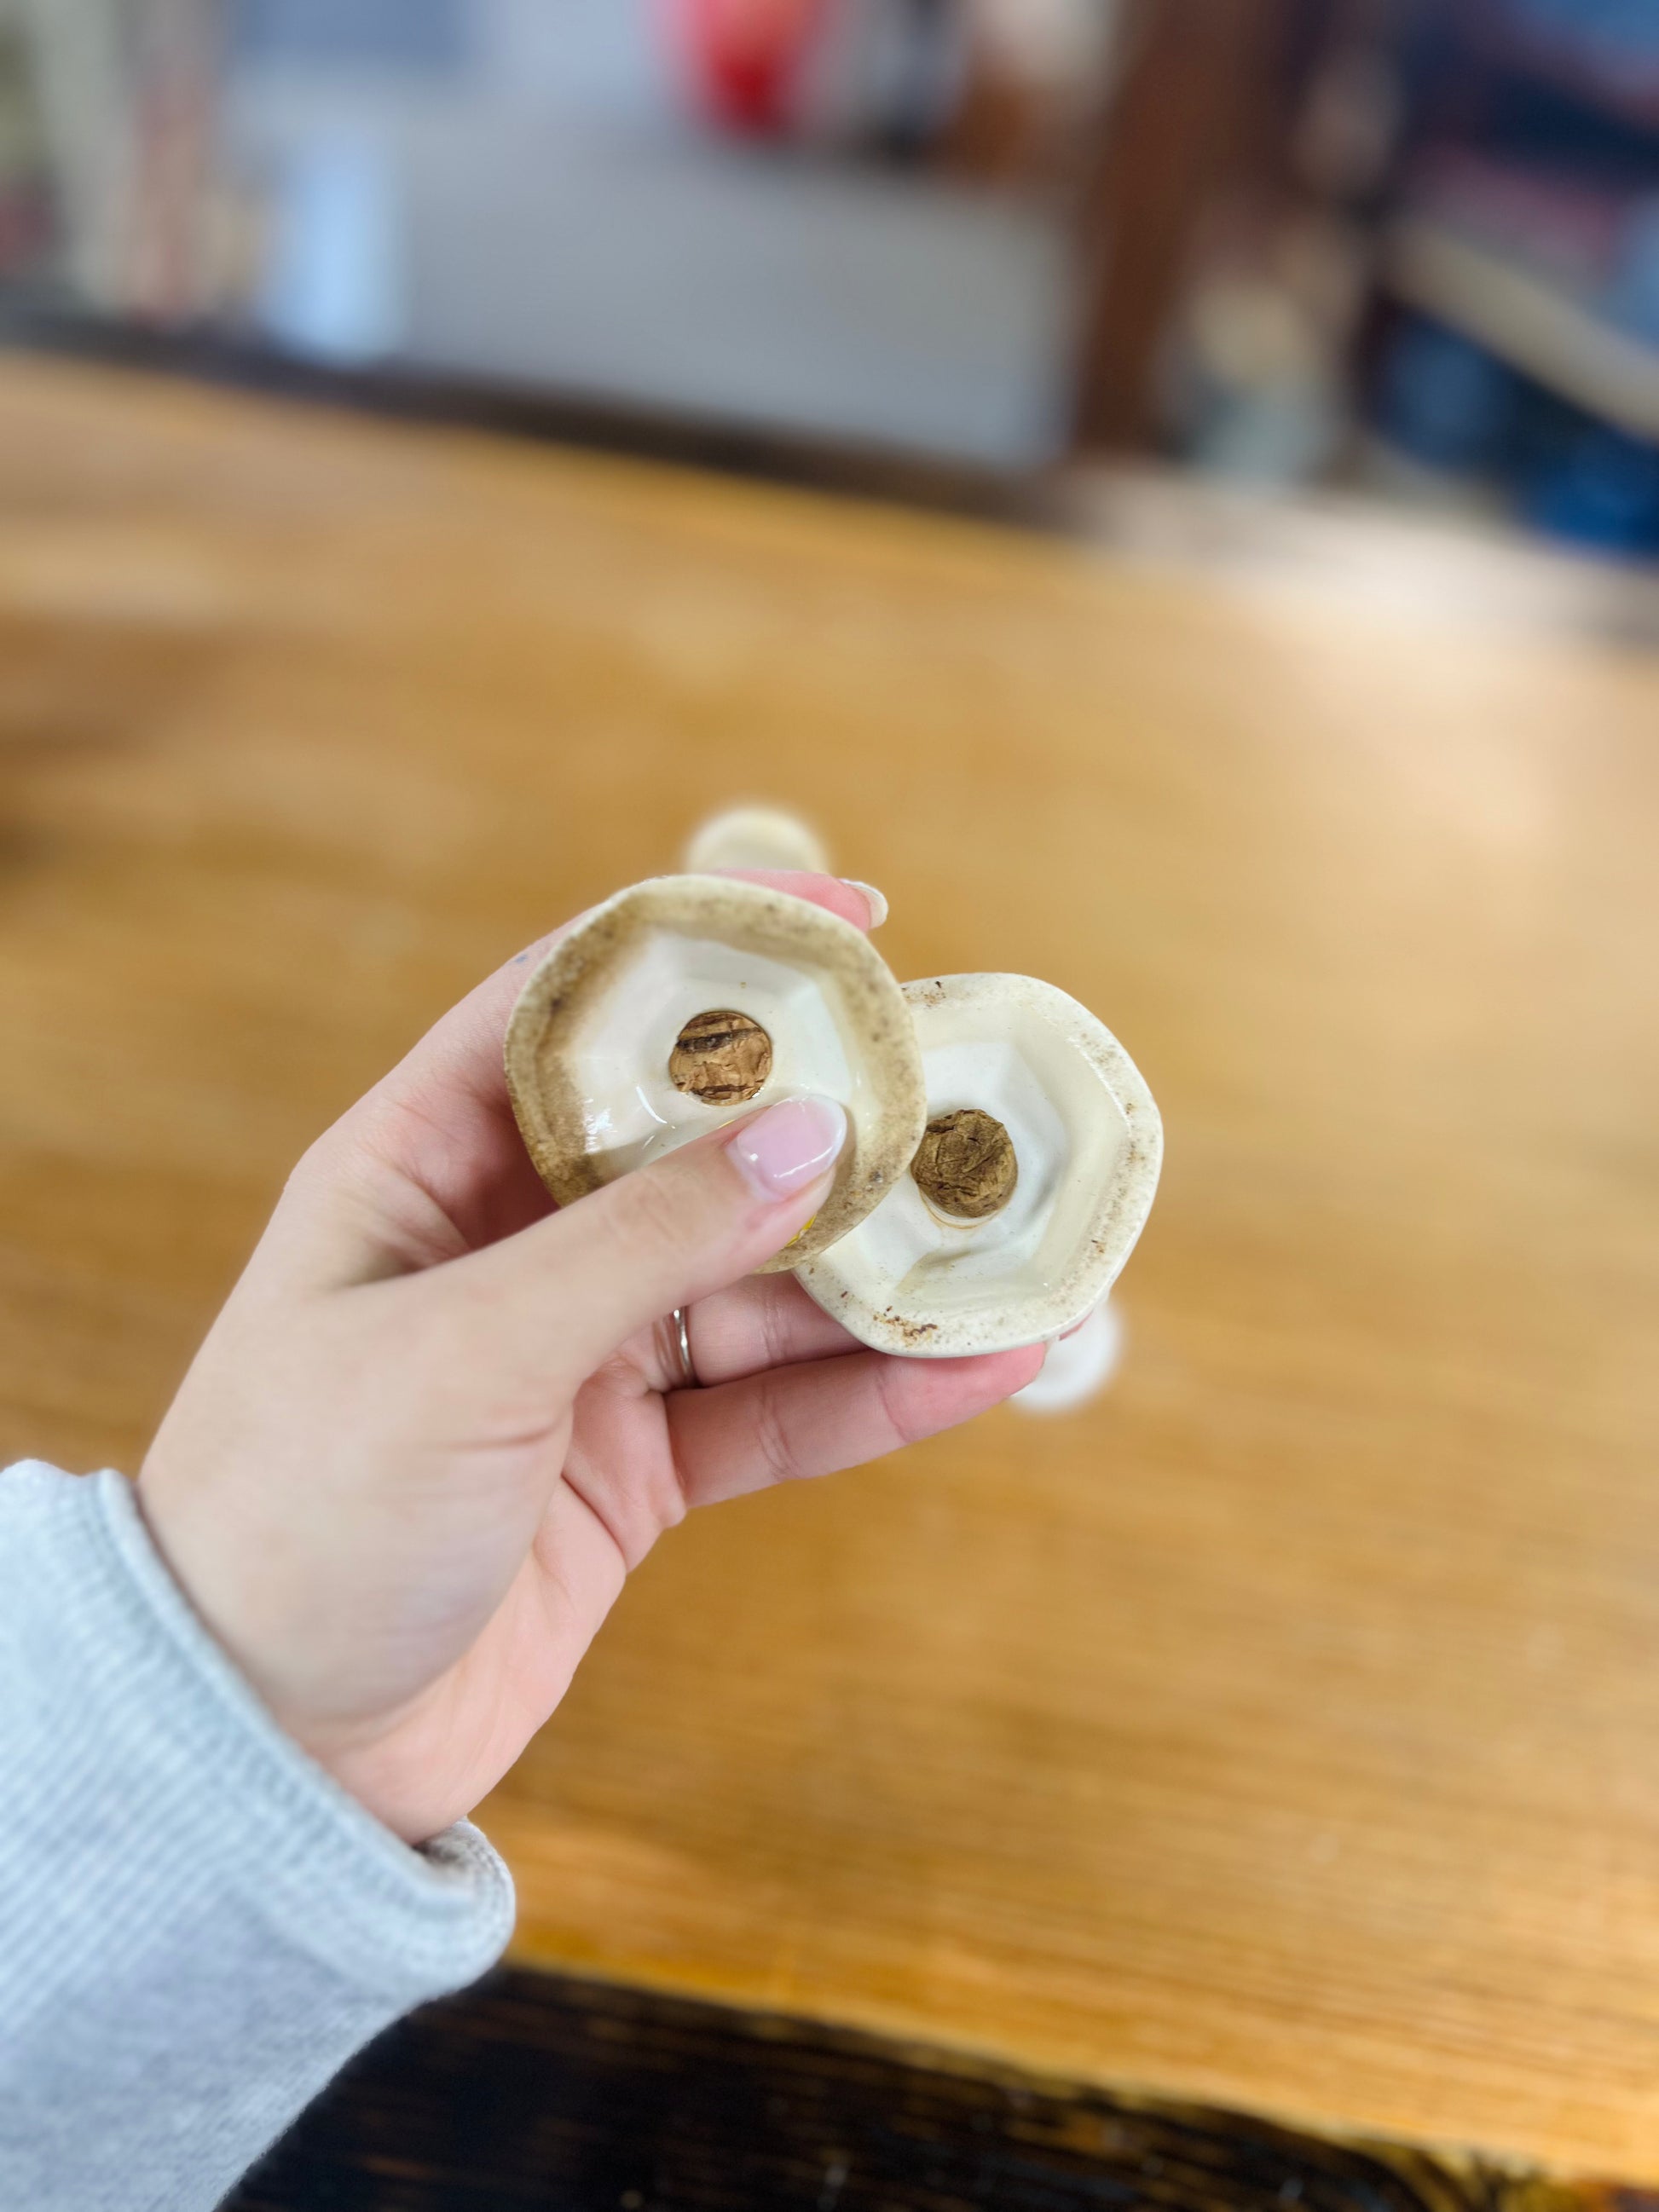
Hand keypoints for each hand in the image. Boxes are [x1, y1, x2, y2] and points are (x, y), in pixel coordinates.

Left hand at [138, 875, 1040, 1842]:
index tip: (851, 920)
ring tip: (1013, 1237)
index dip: (710, 947)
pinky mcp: (630, 1471)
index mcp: (421, 1165)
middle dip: (831, 1120)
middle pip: (695, 1145)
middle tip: (970, 1088)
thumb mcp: (465, 1354)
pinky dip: (869, 1393)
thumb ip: (641, 1243)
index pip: (575, 1005)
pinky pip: (769, 1411)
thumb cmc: (301, 1515)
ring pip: (755, 1285)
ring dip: (877, 1268)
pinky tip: (978, 1368)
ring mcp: (577, 1359)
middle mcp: (507, 1245)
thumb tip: (809, 1132)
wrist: (261, 1751)